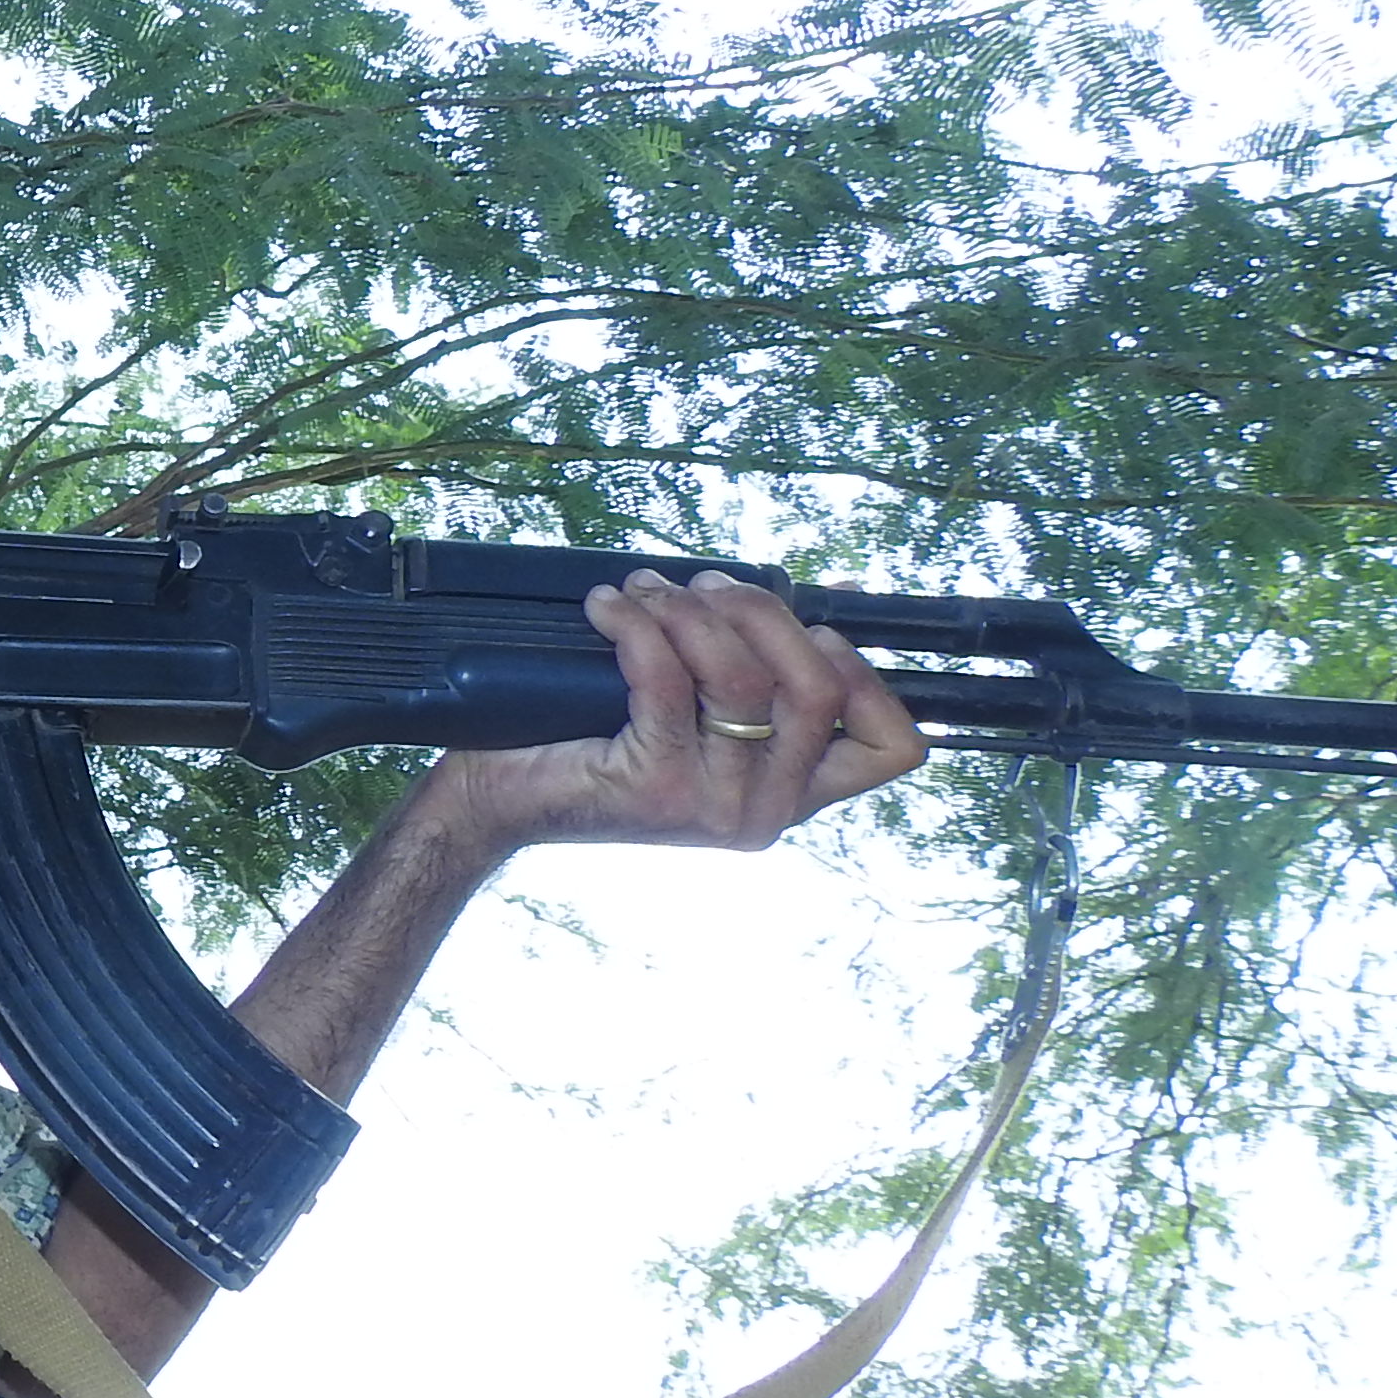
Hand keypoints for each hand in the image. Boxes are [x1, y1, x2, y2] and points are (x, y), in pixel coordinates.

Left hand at [431, 569, 927, 854]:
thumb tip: (844, 589)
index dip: (866, 672)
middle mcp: (767, 810)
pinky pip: (666, 679)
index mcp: (794, 793)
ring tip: (646, 591)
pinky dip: (638, 625)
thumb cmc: (600, 737)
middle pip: (820, 687)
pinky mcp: (654, 787)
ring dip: (692, 610)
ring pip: (743, 676)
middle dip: (763, 612)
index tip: (805, 627)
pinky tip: (607, 608)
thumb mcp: (700, 702)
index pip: (893, 747)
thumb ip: (766, 658)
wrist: (503, 797)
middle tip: (700, 587)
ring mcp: (714, 805)